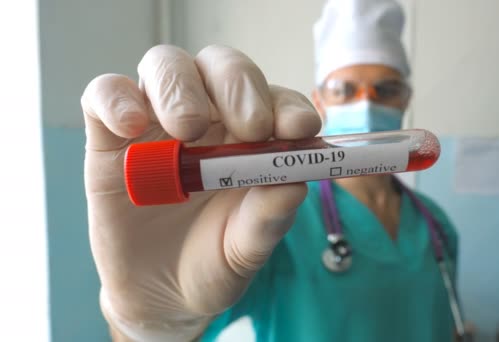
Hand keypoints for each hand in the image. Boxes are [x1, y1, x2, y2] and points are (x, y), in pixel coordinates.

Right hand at [81, 45, 320, 340]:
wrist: (161, 295)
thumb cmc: (214, 260)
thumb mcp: (247, 248)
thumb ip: (269, 217)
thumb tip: (293, 183)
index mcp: (252, 137)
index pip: (274, 99)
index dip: (289, 106)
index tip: (299, 129)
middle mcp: (208, 117)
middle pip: (221, 65)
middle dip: (239, 87)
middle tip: (250, 128)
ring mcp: (157, 122)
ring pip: (165, 65)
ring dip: (181, 87)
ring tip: (188, 130)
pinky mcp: (110, 138)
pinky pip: (104, 94)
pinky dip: (117, 99)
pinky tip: (131, 127)